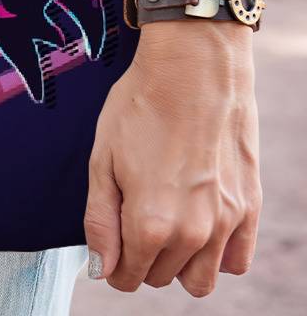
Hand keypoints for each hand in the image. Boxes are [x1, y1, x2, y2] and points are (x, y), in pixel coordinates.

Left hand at [84, 21, 261, 296]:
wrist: (193, 70)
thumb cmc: (141, 107)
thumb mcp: (102, 159)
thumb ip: (100, 219)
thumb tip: (102, 266)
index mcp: (150, 223)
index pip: (125, 277)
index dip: (111, 263)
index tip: (108, 243)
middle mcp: (192, 233)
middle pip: (159, 277)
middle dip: (140, 257)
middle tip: (131, 215)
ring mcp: (226, 223)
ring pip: (199, 280)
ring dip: (177, 263)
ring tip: (164, 223)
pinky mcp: (250, 208)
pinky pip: (235, 261)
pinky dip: (215, 254)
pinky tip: (197, 223)